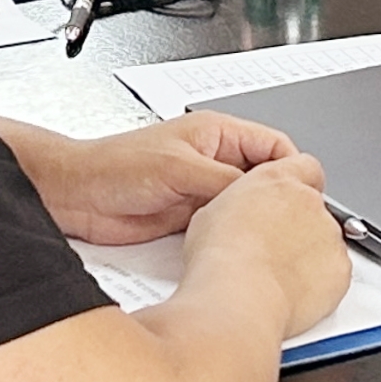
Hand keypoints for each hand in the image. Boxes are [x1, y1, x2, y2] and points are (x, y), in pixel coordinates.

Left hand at [35, 113, 301, 244]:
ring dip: (252, 220)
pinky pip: (225, 226)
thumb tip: (265, 192)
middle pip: (265, 179)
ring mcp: (203, 190)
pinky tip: (236, 247)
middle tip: (289, 223)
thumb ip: (225, 180)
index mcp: (217, 134)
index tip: (303, 196)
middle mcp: (214, 160)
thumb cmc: (114, 166)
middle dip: (277, 199)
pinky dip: (232, 236)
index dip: (292, 170)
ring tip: (263, 237)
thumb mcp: (180, 168)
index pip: (274, 146)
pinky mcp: (191, 218)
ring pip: (246, 206)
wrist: (77, 196)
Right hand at [182, 154, 349, 338]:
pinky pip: (335, 271)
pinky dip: (321, 282)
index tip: (286, 203)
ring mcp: (328, 234)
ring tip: (276, 276)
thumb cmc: (220, 259)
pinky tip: (293, 291)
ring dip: (310, 253)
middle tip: (273, 249)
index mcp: (278, 181)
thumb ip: (241, 205)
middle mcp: (309, 201)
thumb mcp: (212, 212)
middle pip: (315, 206)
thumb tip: (238, 218)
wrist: (239, 297)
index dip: (296, 186)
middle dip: (300, 225)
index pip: (303, 166)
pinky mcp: (340, 267)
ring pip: (326, 240)